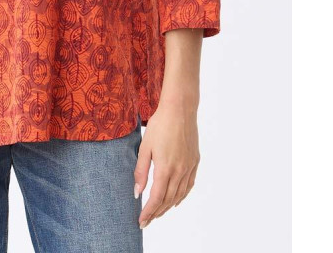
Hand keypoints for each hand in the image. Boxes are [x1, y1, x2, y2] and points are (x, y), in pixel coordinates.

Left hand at [134, 97, 199, 228]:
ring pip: (179, 195)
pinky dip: (182, 196)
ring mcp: (189, 167)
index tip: (141, 222)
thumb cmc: (160, 125)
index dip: (148, 212)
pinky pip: (189, 185)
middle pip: (168, 200)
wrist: (180, 110)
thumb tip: (137, 193)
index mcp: (165, 168)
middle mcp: (179, 171)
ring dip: (168, 206)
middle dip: (157, 212)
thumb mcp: (145, 147)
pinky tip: (176, 200)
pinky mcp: (195, 161)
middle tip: (146, 220)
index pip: (156, 198)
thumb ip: (141, 171)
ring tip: (158, 213)